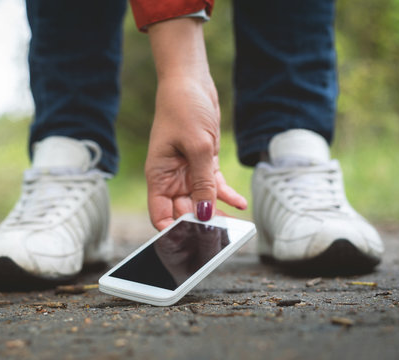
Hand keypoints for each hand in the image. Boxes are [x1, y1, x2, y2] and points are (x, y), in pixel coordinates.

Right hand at [145, 76, 246, 229]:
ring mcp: (188, 171)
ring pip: (201, 201)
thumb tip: (205, 214)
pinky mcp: (203, 163)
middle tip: (219, 237)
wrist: (191, 82)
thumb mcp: (198, 147)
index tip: (189, 242)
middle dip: (199, 223)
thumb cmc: (184, 109)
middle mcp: (172, 178)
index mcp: (159, 176)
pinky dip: (226, 194)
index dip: (172, 230)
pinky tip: (240, 204)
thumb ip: (203, 183)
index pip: (160, 214)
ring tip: (232, 226)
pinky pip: (215, 186)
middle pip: (183, 211)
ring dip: (216, 212)